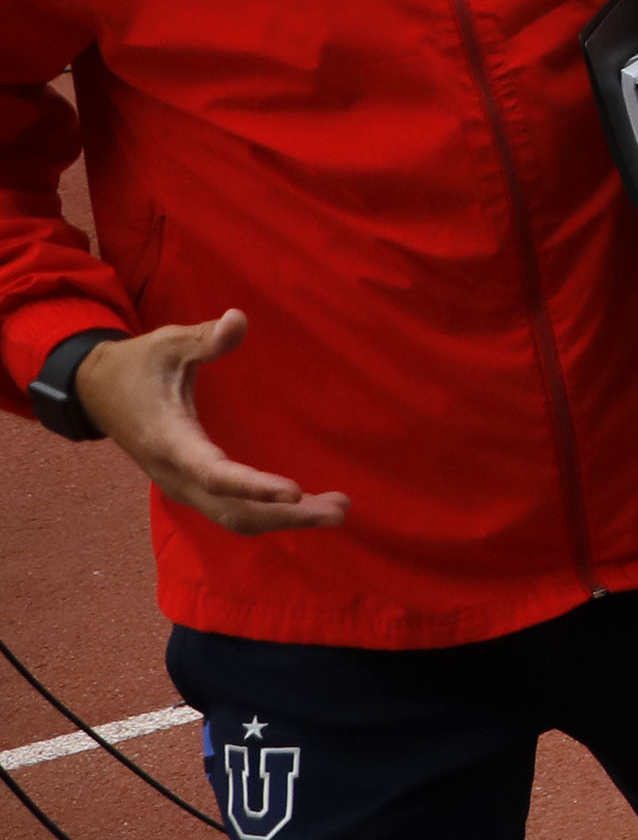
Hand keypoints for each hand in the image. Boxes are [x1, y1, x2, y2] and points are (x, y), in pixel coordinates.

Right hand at [72, 313, 348, 532]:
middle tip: (340, 509)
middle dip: (285, 516)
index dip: (252, 487)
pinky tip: (307, 507)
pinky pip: (232, 511)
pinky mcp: (192, 487)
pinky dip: (268, 515)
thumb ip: (203, 338)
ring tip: (336, 510)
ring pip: (235, 518)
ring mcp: (183, 486)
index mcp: (169, 441)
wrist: (96, 390)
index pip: (214, 474)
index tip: (294, 491)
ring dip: (285, 520)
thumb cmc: (136, 365)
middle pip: (233, 511)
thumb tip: (238, 319)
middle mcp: (176, 474)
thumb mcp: (166, 344)